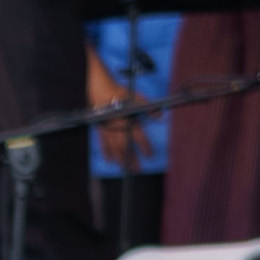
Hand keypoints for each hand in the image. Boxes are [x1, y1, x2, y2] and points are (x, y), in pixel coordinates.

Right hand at [87, 50, 144, 171]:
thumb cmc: (118, 92)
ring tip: (125, 169)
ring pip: (114, 148)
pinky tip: (110, 161)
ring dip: (121, 160)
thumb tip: (160, 115)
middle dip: (132, 159)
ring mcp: (107, 131)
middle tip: (137, 170)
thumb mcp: (136, 97)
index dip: (144, 147)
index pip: (138, 137)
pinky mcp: (100, 130)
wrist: (99, 90)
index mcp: (127, 121)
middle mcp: (117, 129)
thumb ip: (148, 107)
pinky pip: (103, 144)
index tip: (149, 155)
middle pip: (125, 148)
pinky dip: (107, 153)